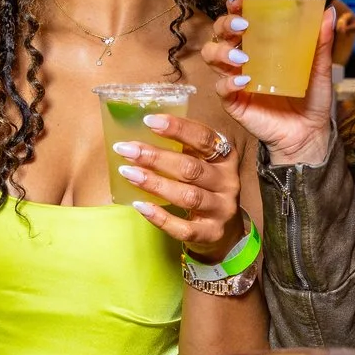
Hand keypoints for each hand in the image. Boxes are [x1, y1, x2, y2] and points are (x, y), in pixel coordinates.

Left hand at [117, 108, 247, 259]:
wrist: (226, 228)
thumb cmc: (205, 187)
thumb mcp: (203, 163)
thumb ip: (183, 148)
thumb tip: (140, 134)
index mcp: (226, 157)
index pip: (204, 138)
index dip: (178, 128)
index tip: (149, 121)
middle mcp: (228, 182)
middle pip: (191, 168)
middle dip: (156, 157)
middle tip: (126, 150)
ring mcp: (221, 209)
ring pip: (188, 196)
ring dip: (155, 183)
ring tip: (128, 173)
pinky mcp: (212, 233)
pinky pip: (184, 228)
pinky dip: (160, 218)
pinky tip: (140, 205)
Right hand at [201, 0, 335, 167]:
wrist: (310, 133)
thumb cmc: (312, 99)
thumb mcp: (320, 68)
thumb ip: (321, 42)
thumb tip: (327, 13)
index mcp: (260, 45)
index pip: (240, 19)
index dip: (234, 6)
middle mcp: (243, 59)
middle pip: (219, 33)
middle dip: (225, 24)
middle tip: (243, 25)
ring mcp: (235, 80)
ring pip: (211, 57)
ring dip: (222, 52)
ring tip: (242, 57)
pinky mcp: (234, 102)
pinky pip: (221, 89)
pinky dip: (229, 83)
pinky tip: (245, 81)